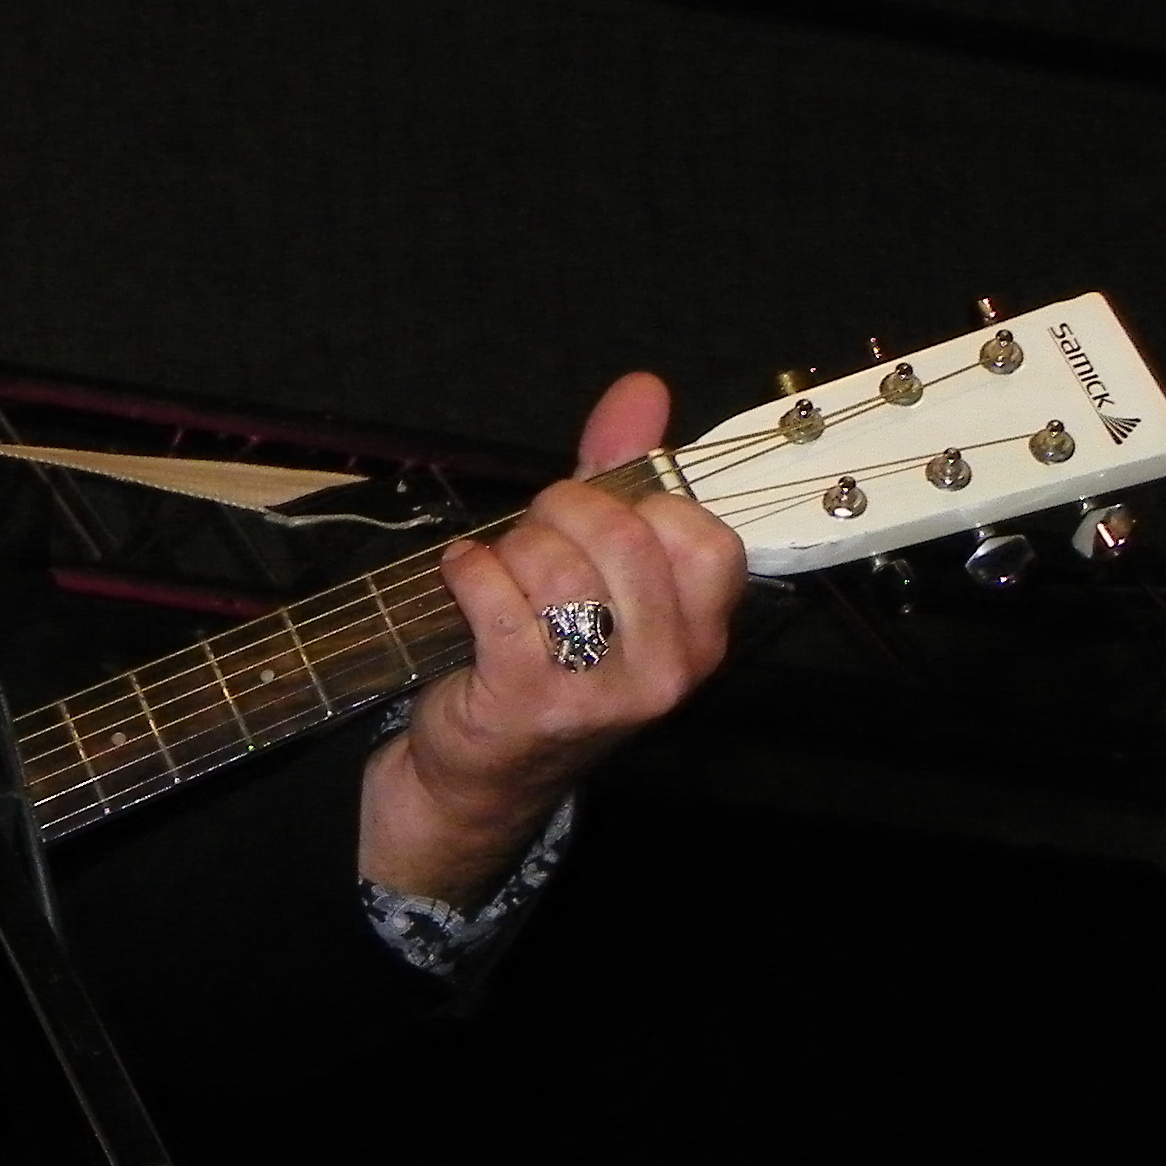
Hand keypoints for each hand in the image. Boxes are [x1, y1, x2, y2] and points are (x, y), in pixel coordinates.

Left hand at [360, 372, 747, 906]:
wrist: (483, 776)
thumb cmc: (548, 664)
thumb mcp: (599, 571)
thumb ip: (622, 476)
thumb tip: (643, 389)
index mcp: (701, 634)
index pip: (704, 537)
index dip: (641, 504)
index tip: (600, 517)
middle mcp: (667, 668)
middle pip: (624, 537)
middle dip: (562, 512)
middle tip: (534, 532)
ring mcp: (602, 691)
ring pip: (556, 564)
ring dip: (511, 549)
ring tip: (498, 570)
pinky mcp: (530, 698)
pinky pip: (497, 595)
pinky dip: (467, 570)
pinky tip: (461, 577)